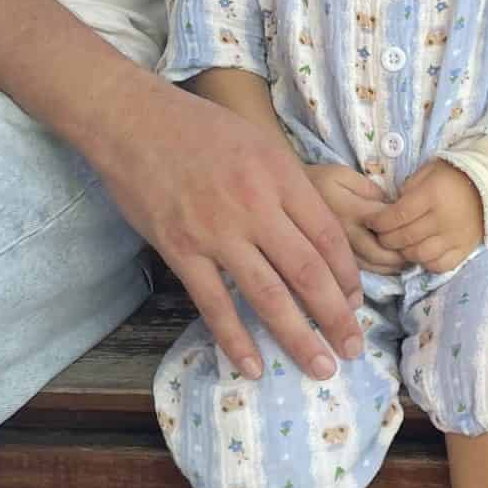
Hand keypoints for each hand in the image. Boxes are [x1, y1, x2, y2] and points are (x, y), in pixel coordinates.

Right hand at [89, 80, 364, 380]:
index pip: (327, 236)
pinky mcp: (181, 250)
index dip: (347, 276)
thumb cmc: (198, 128)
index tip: (355, 302)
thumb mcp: (258, 143)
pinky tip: (252, 366)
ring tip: (320, 367)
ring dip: (298, 337)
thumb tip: (315, 233)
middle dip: (336, 317)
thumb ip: (287, 186)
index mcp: (280, 176)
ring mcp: (217, 231)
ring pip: (269, 296)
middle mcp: (255, 206)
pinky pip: (214, 304)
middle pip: (308, 272)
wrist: (132, 121)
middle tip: (353, 349)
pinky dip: (235, 339)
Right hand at [304, 162, 406, 274]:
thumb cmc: (319, 182)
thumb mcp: (344, 174)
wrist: (286, 199)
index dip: (405, 227)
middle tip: (417, 249)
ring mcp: (338, 251)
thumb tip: (392, 206)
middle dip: (403, 255)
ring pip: (373, 267)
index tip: (417, 225)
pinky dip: (379, 270)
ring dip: (394, 266)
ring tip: (405, 258)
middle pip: (381, 254)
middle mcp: (345, 235)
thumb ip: (370, 189)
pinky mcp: (333, 261)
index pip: (386, 224)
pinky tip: (388, 264)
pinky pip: (361, 272)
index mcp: (351, 210)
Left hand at [370, 160, 485, 273]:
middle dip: (386, 239)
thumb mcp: (428, 171)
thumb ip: (408, 189)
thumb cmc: (453, 175)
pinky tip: (420, 253)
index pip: (397, 215)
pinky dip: (426, 263)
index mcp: (432, 196)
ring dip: (403, 252)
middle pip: (405, 237)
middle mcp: (442, 220)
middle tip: (380, 235)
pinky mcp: (464, 250)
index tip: (371, 222)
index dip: (379, 222)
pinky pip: (440, 265)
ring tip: (399, 245)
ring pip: (419, 255)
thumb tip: (392, 209)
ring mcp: (454, 238)